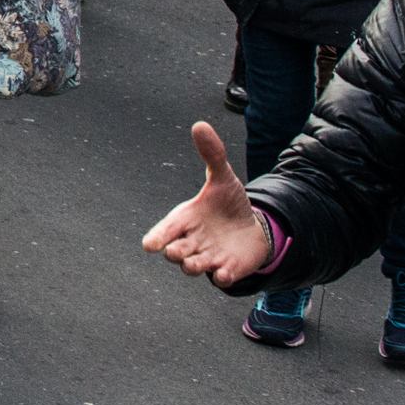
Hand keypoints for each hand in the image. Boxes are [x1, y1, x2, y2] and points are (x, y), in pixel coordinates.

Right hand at [141, 121, 277, 284]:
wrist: (253, 228)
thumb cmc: (228, 203)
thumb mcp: (223, 178)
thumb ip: (212, 155)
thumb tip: (200, 125)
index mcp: (185, 220)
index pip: (163, 231)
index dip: (156, 238)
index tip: (151, 245)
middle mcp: (192, 241)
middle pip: (174, 252)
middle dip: (174, 253)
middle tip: (176, 251)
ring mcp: (209, 258)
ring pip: (192, 268)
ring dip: (193, 267)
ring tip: (198, 263)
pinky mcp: (227, 270)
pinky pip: (220, 279)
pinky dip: (221, 277)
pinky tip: (225, 272)